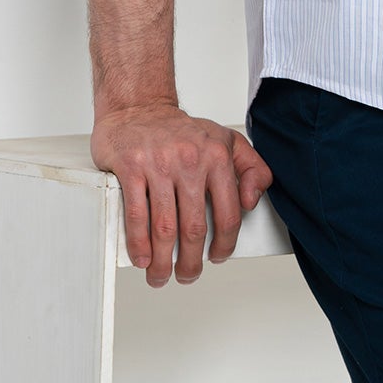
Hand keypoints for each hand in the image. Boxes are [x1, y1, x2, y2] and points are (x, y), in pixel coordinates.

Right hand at [90, 103, 273, 287]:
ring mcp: (159, 164)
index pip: (228, 212)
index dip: (224, 243)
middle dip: (191, 261)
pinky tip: (142, 258)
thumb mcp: (226, 141)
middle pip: (194, 227)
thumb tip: (251, 202)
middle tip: (188, 275)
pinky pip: (137, 214)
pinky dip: (139, 243)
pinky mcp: (131, 166)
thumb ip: (251, 168)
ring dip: (163, 261)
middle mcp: (189, 160)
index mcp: (216, 156)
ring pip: (164, 227)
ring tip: (161, 275)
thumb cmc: (181, 131)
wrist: (138, 107)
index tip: (217, 257)